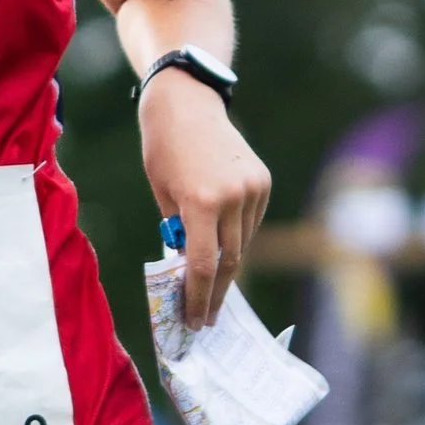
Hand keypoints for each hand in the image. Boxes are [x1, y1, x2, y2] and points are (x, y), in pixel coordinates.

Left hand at [140, 70, 269, 330]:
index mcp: (201, 201)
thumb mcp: (161, 194)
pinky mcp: (263, 182)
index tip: (195, 320)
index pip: (203, 265)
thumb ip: (179, 232)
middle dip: (215, 292)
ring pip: (243, 243)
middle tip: (206, 316)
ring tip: (211, 286)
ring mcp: (253, 188)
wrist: (187, 103)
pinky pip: (250, 223)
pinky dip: (237, 237)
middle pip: (229, 261)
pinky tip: (223, 245)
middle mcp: (233, 196)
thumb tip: (191, 269)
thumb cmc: (163, 149)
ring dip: (227, 265)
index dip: (198, 298)